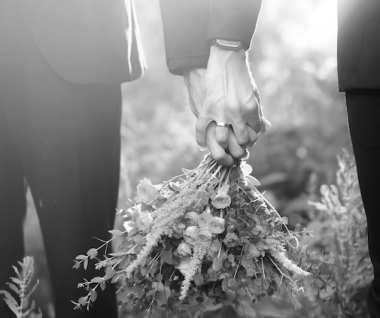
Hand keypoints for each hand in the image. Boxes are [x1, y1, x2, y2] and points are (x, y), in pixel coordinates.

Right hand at [184, 46, 269, 164]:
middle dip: (241, 146)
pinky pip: (201, 129)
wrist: (226, 59)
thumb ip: (258, 112)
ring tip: (224, 146)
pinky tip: (202, 145)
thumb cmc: (242, 76)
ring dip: (224, 146)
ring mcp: (220, 112)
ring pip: (222, 140)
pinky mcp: (206, 108)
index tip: (249, 138)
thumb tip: (264, 128)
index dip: (253, 137)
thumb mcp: (254, 93)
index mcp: (251, 109)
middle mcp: (237, 113)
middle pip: (241, 141)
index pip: (255, 133)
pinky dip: (200, 139)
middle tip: (239, 147)